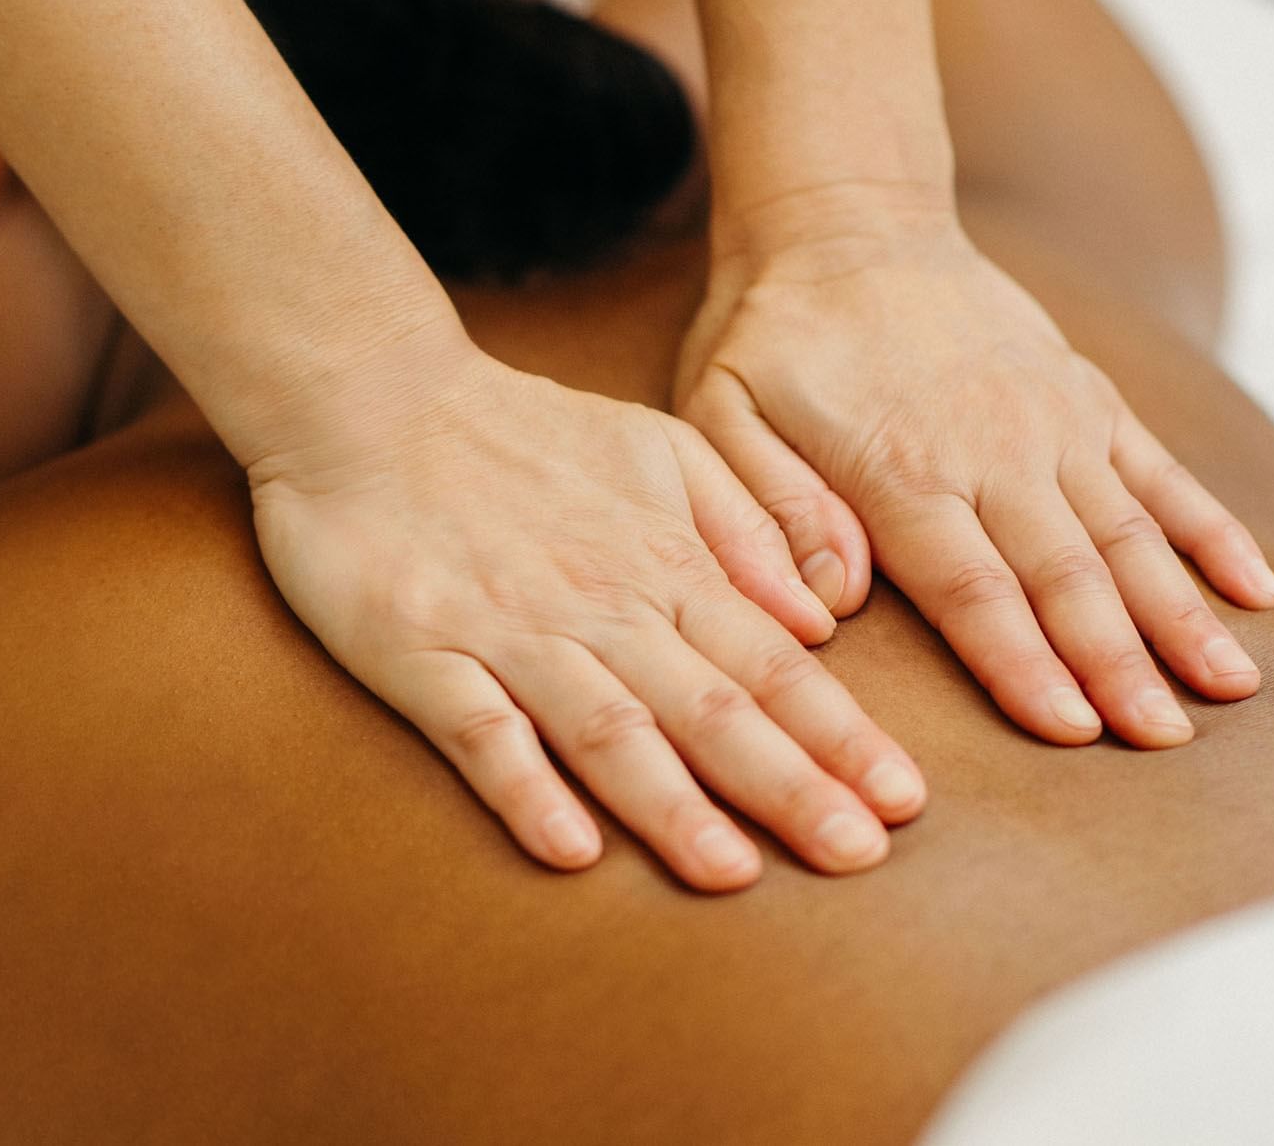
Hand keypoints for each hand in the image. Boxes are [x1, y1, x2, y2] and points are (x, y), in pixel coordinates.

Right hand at [246, 349, 925, 889]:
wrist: (372, 401)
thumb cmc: (518, 432)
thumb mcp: (656, 447)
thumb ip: (743, 523)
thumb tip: (821, 618)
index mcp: (660, 562)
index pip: (770, 663)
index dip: (838, 735)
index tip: (901, 801)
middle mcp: (598, 606)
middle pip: (708, 708)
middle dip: (788, 785)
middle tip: (856, 853)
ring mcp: (508, 633)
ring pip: (607, 729)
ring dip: (672, 803)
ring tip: (732, 872)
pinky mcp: (422, 653)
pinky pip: (479, 731)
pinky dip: (525, 788)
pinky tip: (568, 849)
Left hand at [677, 199, 1273, 749]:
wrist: (846, 221)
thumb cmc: (770, 333)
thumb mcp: (719, 411)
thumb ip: (769, 507)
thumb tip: (831, 604)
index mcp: (900, 467)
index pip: (972, 589)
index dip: (1025, 665)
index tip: (1073, 731)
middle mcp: (994, 447)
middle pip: (1065, 574)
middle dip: (1117, 664)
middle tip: (1160, 740)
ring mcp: (1052, 419)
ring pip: (1128, 533)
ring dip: (1179, 615)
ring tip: (1227, 689)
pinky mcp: (1085, 395)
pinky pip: (1160, 472)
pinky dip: (1210, 532)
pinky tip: (1257, 591)